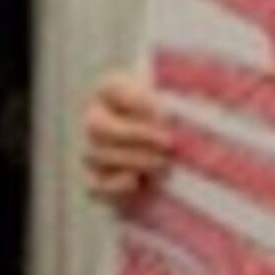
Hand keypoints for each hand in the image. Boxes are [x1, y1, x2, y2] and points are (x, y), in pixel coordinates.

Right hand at [80, 68, 174, 206]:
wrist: (175, 153)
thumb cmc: (180, 117)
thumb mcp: (180, 103)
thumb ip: (178, 103)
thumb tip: (179, 113)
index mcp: (111, 90)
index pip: (113, 88)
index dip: (137, 100)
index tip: (165, 111)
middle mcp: (95, 118)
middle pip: (99, 126)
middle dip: (136, 135)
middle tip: (169, 143)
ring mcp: (93, 150)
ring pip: (98, 155)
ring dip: (134, 160)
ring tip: (165, 165)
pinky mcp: (97, 181)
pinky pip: (94, 185)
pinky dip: (113, 186)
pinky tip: (137, 182)